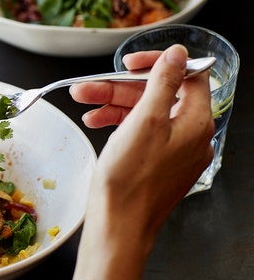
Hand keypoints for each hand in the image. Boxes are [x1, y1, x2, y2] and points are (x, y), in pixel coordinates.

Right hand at [72, 45, 214, 279]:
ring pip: (145, 115)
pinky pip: (141, 134)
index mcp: (195, 122)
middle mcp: (190, 136)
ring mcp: (174, 152)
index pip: (186, 76)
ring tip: (83, 104)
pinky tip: (95, 122)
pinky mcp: (157, 164)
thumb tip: (178, 54)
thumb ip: (163, 82)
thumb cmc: (130, 179)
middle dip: (120, 88)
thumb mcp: (144, 121)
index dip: (156, 64)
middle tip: (88, 87)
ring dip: (113, 105)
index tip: (129, 63)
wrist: (118, 225)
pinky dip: (118, 125)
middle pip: (158, 96)